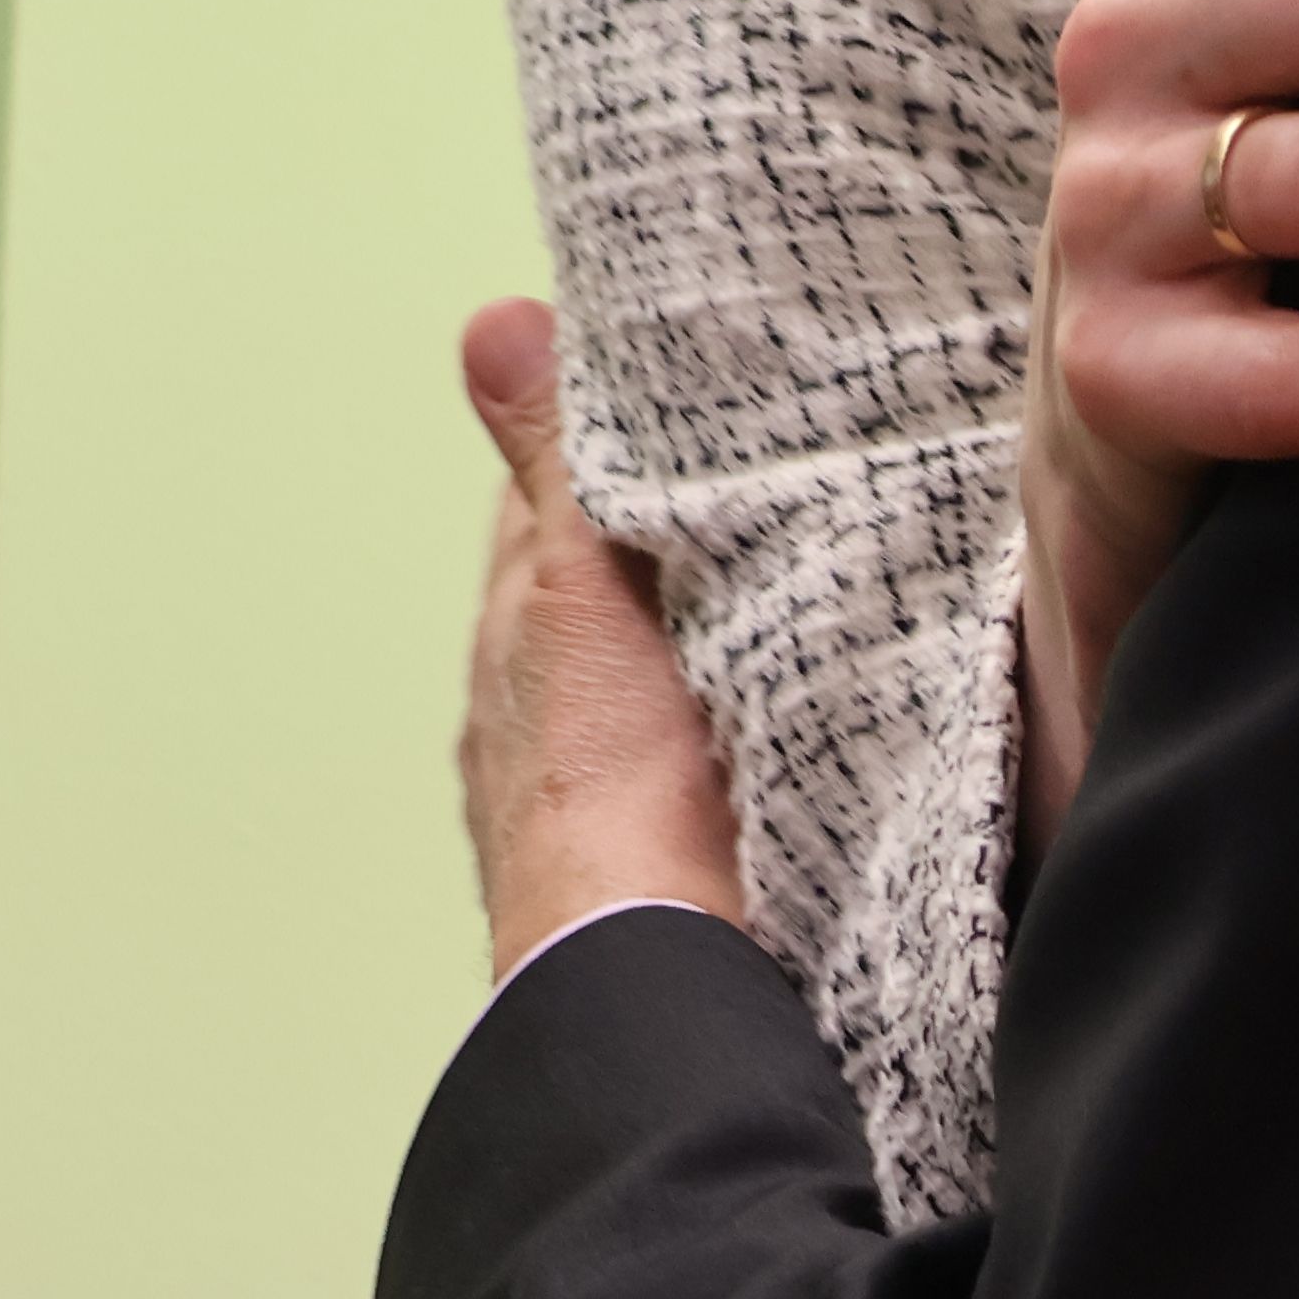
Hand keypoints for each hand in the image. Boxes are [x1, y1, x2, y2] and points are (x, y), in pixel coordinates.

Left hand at [453, 296, 746, 976]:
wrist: (653, 971)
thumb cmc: (601, 794)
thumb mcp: (571, 588)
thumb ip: (553, 464)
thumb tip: (495, 327)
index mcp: (518, 637)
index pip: (551, 499)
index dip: (608, 431)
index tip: (674, 373)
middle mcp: (551, 713)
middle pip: (611, 587)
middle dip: (671, 529)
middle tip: (762, 456)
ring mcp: (618, 784)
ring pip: (664, 669)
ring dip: (716, 622)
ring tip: (803, 561)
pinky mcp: (688, 843)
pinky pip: (716, 738)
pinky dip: (750, 701)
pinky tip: (803, 693)